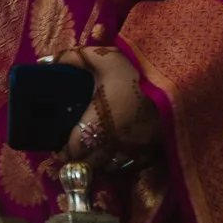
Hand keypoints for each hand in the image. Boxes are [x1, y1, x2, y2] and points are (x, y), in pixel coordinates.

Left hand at [55, 46, 162, 162]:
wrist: (178, 80)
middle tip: (72, 147)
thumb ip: (70, 59)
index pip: (74, 149)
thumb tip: (44, 63)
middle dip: (79, 157)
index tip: (58, 144)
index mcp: (99, 121)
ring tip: (92, 149)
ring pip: (110, 166)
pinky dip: (119, 161)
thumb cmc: (134, 69)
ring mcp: (136, 149)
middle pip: (90, 162)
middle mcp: (116, 141)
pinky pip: (130, 164)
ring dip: (98, 161)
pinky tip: (115, 149)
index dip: (64, 149)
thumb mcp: (100, 56)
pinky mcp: (154, 150)